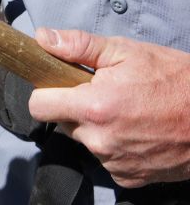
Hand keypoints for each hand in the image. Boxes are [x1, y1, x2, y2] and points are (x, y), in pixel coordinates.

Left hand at [29, 28, 189, 187]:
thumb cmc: (175, 80)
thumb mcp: (126, 52)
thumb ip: (78, 46)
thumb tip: (42, 38)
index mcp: (93, 107)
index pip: (39, 106)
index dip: (46, 92)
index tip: (60, 85)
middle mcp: (99, 140)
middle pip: (63, 123)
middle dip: (76, 107)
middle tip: (104, 93)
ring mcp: (113, 162)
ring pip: (85, 140)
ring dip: (96, 127)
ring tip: (126, 111)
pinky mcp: (128, 177)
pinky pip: (105, 159)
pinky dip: (115, 146)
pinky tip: (136, 131)